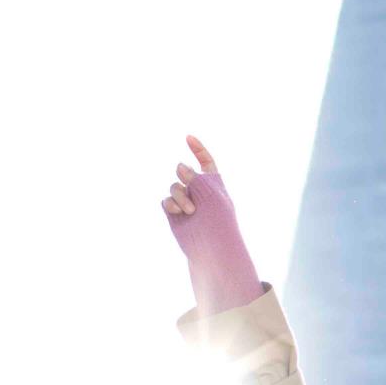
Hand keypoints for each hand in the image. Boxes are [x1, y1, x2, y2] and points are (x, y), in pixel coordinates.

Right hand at [159, 135, 258, 314]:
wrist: (212, 246)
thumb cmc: (219, 220)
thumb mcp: (212, 194)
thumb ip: (195, 177)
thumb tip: (179, 166)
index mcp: (214, 183)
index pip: (205, 161)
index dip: (198, 149)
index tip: (188, 137)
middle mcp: (199, 191)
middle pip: (184, 173)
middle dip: (187, 177)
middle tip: (192, 186)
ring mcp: (186, 201)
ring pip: (174, 186)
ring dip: (180, 196)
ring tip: (190, 210)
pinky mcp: (174, 213)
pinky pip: (166, 201)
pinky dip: (172, 205)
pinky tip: (179, 213)